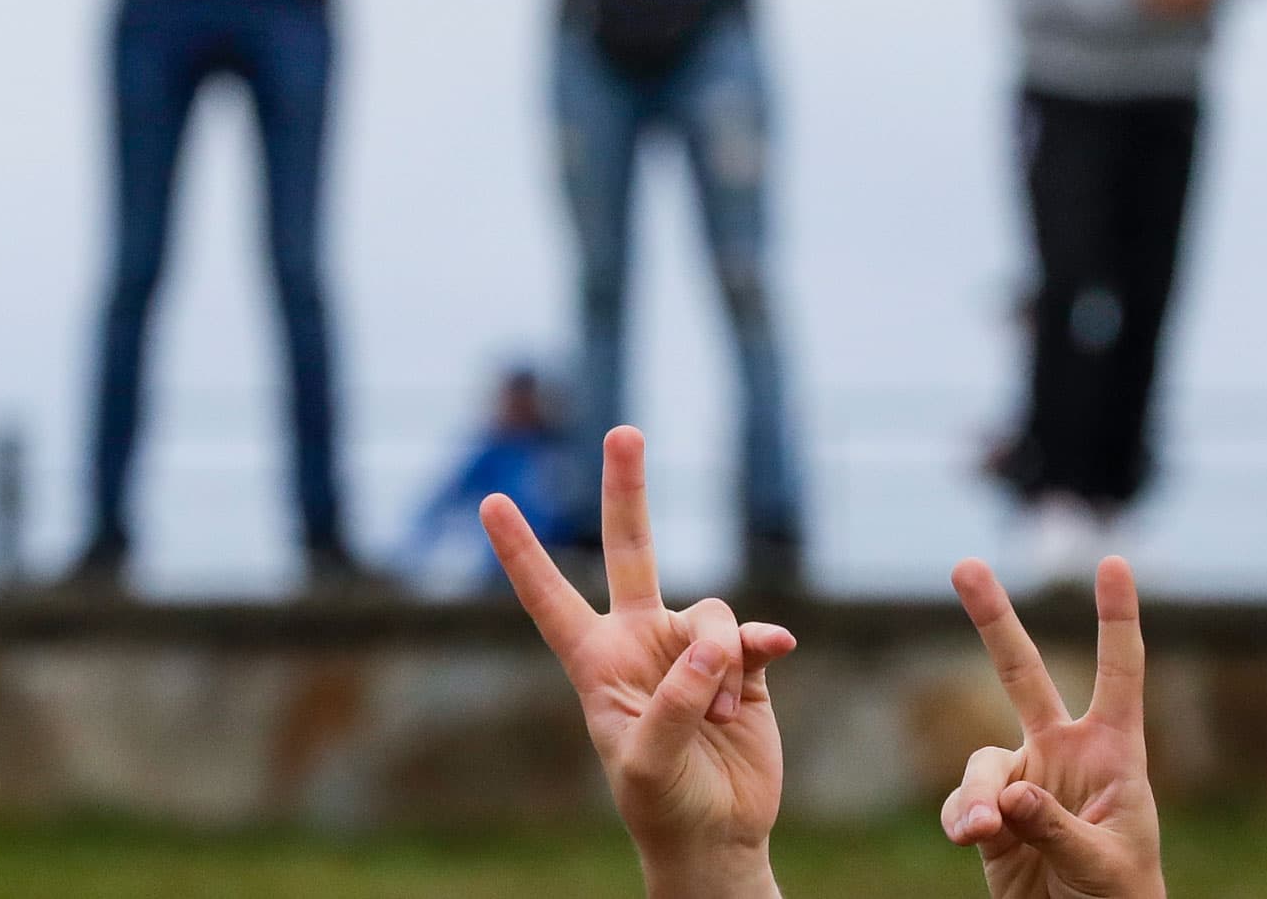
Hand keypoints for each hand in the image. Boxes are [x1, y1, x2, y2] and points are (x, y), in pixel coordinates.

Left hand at [483, 426, 796, 896]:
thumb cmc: (661, 803)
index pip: (550, 599)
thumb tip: (715, 641)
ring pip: (711, 614)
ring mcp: (692, 649)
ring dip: (719, 663)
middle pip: (632, 550)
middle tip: (623, 433)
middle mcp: (642, 642)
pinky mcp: (742, 663)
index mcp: (596, 663)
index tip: (491, 501)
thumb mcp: (645, 760)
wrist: (717, 834)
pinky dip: (762, 645)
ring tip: (717, 715)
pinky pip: (755, 635)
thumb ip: (673, 698)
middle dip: (628, 491)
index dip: (521, 552)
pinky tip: (775, 655)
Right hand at [942, 557, 1164, 898]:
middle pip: (1023, 674)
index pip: (1120, 673)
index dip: (1117, 618)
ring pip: (982, 762)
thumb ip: (1056, 827)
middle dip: (994, 620)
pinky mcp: (992, 817)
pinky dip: (961, 818)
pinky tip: (973, 839)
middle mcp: (1065, 752)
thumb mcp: (1105, 862)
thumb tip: (1010, 794)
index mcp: (1115, 751)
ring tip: (984, 833)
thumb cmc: (1120, 896)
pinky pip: (963, 804)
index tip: (1113, 561)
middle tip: (965, 565)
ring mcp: (1025, 781)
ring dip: (978, 794)